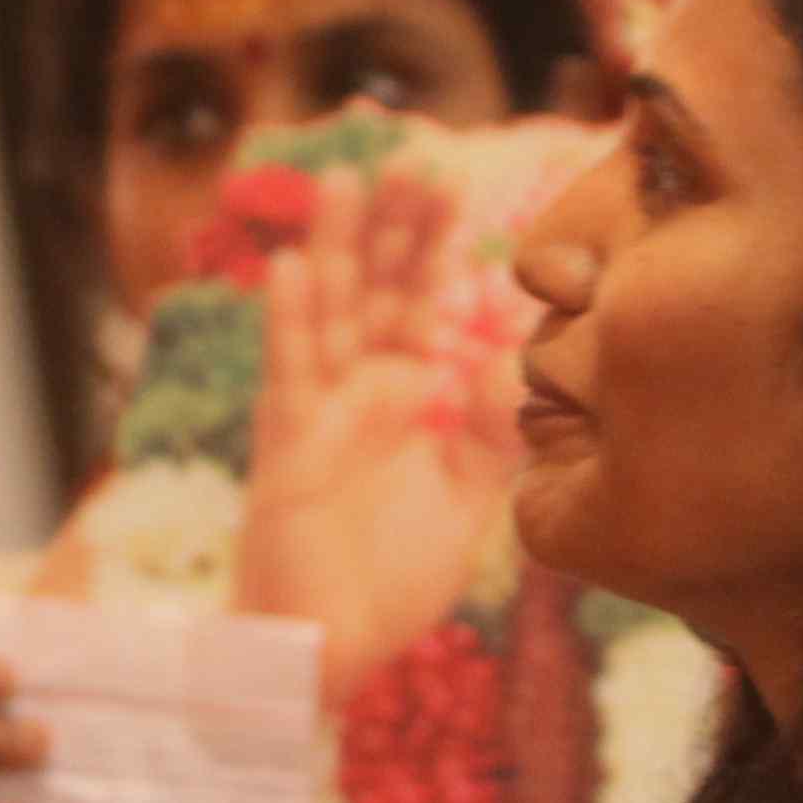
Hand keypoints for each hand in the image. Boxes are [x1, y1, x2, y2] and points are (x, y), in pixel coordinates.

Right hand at [244, 163, 526, 703]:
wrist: (329, 649)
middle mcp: (358, 389)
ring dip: (335, 247)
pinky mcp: (286, 446)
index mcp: (403, 394)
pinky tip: (295, 267)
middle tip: (412, 153)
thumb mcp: (468, 500)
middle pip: (375, 287)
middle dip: (391, 224)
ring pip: (328, 311)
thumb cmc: (388, 577)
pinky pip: (289, 374)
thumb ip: (493, 433)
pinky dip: (289, 320)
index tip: (453, 179)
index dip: (432, 243)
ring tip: (347, 180)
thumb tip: (516, 361)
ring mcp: (318, 411)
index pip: (420, 300)